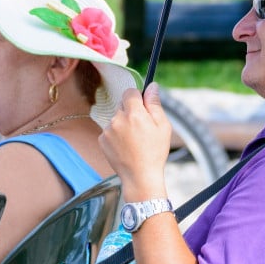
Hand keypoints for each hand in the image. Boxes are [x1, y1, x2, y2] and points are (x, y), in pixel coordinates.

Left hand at [99, 83, 171, 201]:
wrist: (140, 177)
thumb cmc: (155, 152)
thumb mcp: (162, 126)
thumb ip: (154, 104)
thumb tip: (151, 86)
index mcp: (134, 113)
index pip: (130, 92)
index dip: (137, 98)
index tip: (143, 107)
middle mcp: (117, 119)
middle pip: (122, 105)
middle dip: (131, 111)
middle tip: (142, 128)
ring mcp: (108, 130)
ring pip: (116, 118)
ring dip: (123, 123)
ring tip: (134, 141)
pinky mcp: (102, 140)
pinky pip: (110, 130)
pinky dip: (116, 135)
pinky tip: (126, 147)